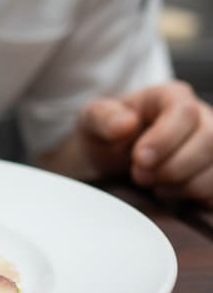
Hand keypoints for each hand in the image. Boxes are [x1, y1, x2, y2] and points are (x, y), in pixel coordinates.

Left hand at [78, 80, 212, 204]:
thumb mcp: (92, 121)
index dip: (165, 138)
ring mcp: (212, 146)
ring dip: (183, 184)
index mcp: (171, 96)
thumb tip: (127, 123)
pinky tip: (169, 192)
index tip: (139, 159)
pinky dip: (194, 196)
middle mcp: (201, 117)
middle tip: (139, 176)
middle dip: (172, 166)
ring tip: (152, 184)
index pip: (184, 112)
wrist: (111, 160)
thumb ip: (103, 117)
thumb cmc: (106, 135)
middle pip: (209, 141)